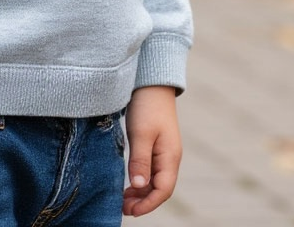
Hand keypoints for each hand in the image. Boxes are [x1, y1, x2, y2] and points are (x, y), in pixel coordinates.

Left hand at [123, 86, 181, 216]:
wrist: (151, 82)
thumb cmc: (147, 106)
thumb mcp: (141, 133)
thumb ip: (140, 160)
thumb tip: (139, 186)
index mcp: (170, 157)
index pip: (163, 190)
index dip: (148, 204)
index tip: (130, 211)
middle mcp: (170, 157)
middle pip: (159, 188)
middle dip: (143, 201)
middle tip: (123, 208)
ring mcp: (163, 151)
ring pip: (154, 180)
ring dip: (141, 192)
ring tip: (123, 199)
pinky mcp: (155, 145)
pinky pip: (150, 169)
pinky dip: (140, 179)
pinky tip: (129, 182)